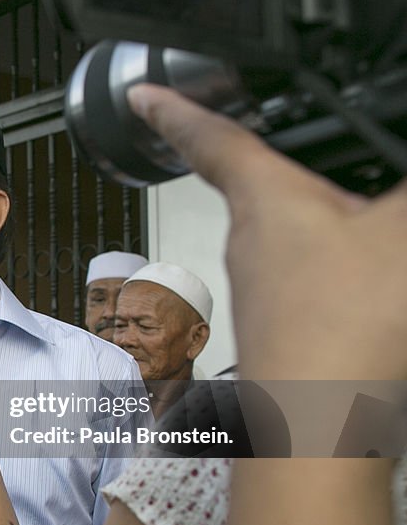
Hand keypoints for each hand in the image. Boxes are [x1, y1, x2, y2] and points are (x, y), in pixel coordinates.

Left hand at [128, 83, 406, 379]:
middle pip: (260, 189)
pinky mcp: (285, 331)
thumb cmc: (340, 333)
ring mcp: (263, 292)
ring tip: (372, 231)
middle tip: (318, 151)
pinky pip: (313, 284)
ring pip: (291, 240)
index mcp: (265, 201)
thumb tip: (398, 183)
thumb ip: (404, 190)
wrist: (321, 429)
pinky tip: (375, 291)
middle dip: (286, 168)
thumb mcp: (404, 231)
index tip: (144, 94)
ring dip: (327, 226)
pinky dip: (344, 275)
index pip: (209, 137)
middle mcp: (251, 244)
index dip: (177, 108)